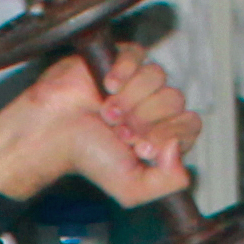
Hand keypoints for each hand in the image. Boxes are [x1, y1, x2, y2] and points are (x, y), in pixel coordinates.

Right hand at [0, 43, 199, 209]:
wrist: (53, 132)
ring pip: (157, 77)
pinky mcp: (120, 59)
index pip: (190, 125)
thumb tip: (180, 149)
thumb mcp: (132, 188)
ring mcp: (138, 81)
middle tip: (118, 132)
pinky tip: (105, 87)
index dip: (169, 133)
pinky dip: (123, 72)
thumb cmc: (88, 157)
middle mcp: (153, 107)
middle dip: (145, 119)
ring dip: (130, 99)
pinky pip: (138, 55)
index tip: (141, 147)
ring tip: (106, 113)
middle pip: (175, 99)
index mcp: (162, 134)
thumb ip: (168, 183)